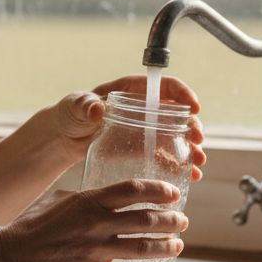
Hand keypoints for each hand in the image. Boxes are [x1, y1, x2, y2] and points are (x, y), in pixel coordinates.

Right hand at [0, 179, 189, 261]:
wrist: (9, 256)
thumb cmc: (30, 225)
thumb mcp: (58, 198)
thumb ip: (85, 197)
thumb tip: (105, 195)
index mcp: (90, 200)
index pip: (134, 190)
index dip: (158, 191)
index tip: (173, 194)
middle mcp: (98, 223)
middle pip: (146, 219)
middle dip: (170, 220)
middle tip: (181, 221)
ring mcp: (96, 249)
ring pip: (142, 248)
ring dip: (165, 247)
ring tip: (177, 246)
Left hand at [53, 74, 207, 181]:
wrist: (63, 137)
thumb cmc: (70, 114)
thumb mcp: (76, 106)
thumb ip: (85, 106)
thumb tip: (97, 109)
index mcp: (132, 89)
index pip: (164, 86)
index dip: (183, 93)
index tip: (194, 108)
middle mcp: (144, 107)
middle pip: (177, 112)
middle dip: (193, 126)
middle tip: (198, 141)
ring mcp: (145, 128)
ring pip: (176, 135)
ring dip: (191, 148)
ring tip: (198, 163)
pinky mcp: (142, 147)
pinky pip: (166, 153)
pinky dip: (178, 163)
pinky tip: (189, 175)